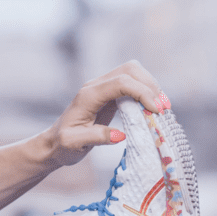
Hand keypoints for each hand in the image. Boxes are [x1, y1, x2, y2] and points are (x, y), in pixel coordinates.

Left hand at [44, 60, 166, 167]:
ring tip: (161, 108)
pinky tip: (152, 108)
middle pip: (130, 69)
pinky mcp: (109, 95)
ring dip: (150, 87)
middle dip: (150, 86)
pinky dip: (145, 92)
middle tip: (163, 109)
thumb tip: (120, 135)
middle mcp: (96, 86)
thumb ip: (95, 138)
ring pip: (133, 73)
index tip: (156, 111)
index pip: (121, 83)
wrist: (54, 144)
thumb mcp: (73, 144)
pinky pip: (132, 84)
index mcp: (88, 95)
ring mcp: (103, 88)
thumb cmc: (62, 145)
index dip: (142, 93)